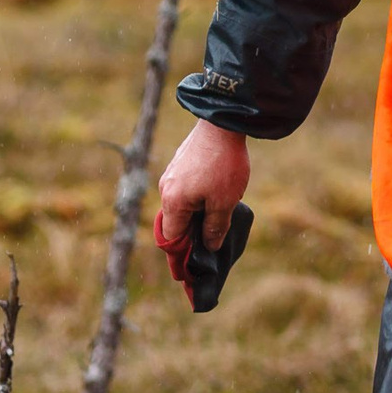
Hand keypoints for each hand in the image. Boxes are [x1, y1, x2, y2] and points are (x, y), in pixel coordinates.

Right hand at [154, 120, 251, 284]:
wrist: (223, 122)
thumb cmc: (224, 165)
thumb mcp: (225, 202)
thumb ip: (215, 228)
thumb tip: (209, 246)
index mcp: (173, 202)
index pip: (171, 239)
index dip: (180, 255)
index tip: (190, 271)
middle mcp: (166, 188)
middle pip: (174, 223)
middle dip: (188, 237)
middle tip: (206, 248)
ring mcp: (172, 174)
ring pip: (180, 205)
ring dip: (194, 217)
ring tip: (214, 224)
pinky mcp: (180, 162)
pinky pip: (184, 190)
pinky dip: (195, 200)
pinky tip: (213, 201)